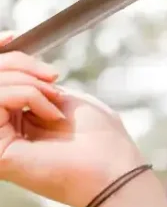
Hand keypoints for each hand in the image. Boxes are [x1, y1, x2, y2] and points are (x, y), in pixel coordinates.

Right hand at [0, 33, 144, 206]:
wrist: (114, 169)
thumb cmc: (99, 138)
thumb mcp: (60, 96)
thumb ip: (28, 79)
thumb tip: (8, 51)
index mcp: (10, 120)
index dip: (1, 53)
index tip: (15, 37)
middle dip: (20, 65)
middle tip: (53, 78)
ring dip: (28, 82)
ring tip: (56, 99)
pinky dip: (28, 95)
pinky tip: (52, 114)